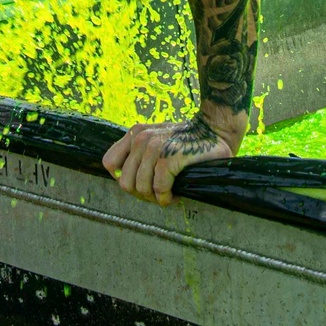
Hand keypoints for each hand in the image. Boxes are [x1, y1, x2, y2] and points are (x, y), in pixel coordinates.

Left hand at [102, 115, 233, 204]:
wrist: (215, 128)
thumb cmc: (187, 139)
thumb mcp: (156, 138)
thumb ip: (138, 152)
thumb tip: (122, 179)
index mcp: (134, 134)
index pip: (110, 163)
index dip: (123, 179)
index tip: (140, 184)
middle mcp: (140, 139)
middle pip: (125, 182)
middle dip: (142, 194)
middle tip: (158, 194)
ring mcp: (153, 147)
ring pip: (140, 187)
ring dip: (156, 198)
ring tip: (169, 193)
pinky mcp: (168, 158)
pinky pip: (159, 188)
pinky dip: (167, 197)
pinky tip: (176, 194)